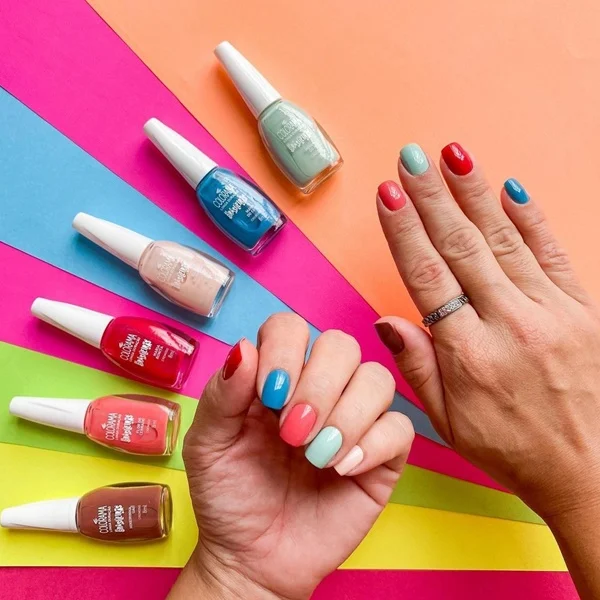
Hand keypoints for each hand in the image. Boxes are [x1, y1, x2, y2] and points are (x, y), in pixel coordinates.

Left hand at [171, 315, 413, 599]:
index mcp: (275, 376)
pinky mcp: (381, 455)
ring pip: (376, 378)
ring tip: (315, 455)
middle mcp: (318, 388)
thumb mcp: (208, 445)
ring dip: (346, 413)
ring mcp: (352, 419)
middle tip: (292, 432)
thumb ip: (222, 395)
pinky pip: (399, 428)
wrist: (254, 558)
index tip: (268, 396)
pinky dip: (372, 443)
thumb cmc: (229, 496)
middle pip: (340, 344)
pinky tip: (341, 468)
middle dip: (318, 384)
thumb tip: (245, 348)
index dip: (285, 350)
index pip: (290, 328)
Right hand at [375, 143, 599, 597]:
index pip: (428, 277)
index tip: (388, 194)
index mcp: (470, 355)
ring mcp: (551, 313)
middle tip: (412, 157)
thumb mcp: (450, 423)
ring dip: (475, 194)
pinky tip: (512, 188)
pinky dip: (532, 219)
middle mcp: (510, 325)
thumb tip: (387, 321)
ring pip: (505, 240)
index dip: (404, 230)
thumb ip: (418, 366)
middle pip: (462, 247)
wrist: (592, 471)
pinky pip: (554, 255)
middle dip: (432, 197)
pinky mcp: (583, 310)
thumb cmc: (514, 450)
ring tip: (454, 156)